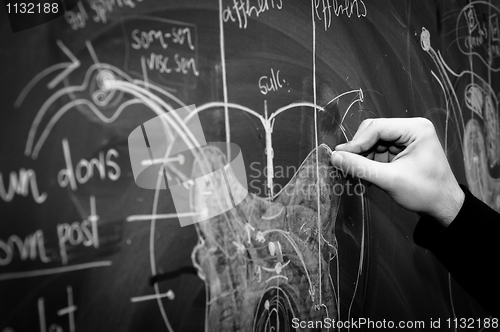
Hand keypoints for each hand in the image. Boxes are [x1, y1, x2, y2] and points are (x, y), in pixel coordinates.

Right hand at [330, 117, 464, 226]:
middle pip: (372, 131)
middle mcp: (411, 128)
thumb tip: (334, 157)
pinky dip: (368, 162)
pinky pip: (377, 150)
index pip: (376, 127)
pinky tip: (365, 175)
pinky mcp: (401, 149)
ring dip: (362, 157)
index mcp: (415, 128)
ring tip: (356, 175)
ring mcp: (405, 138)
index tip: (339, 157)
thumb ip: (361, 167)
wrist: (444, 207)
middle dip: (359, 150)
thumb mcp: (390, 180)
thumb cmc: (425, 193)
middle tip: (346, 167)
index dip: (356, 142)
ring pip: (372, 141)